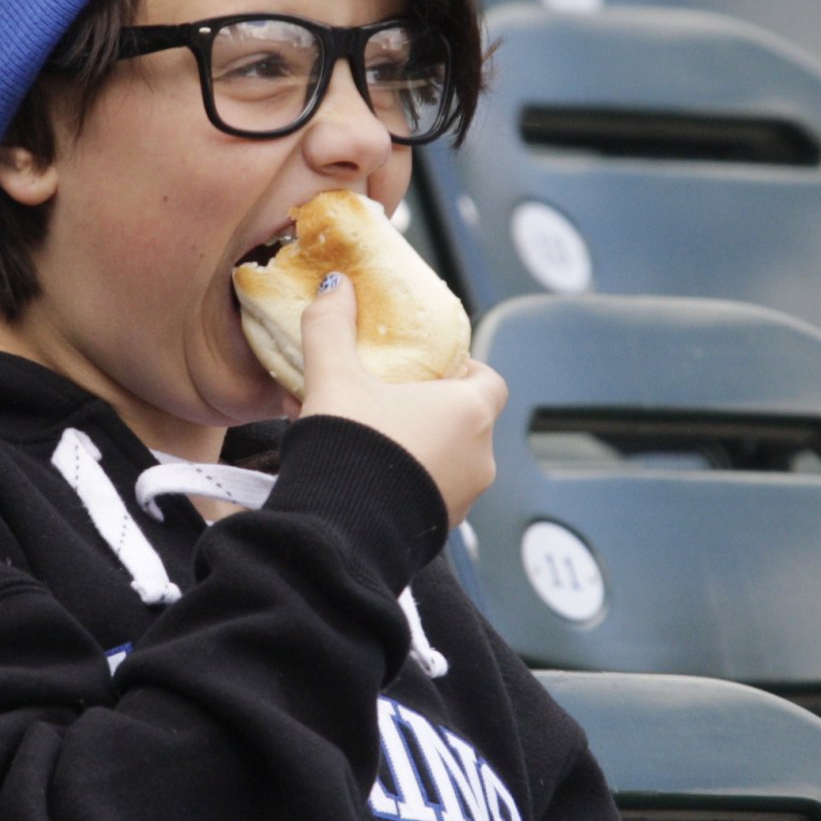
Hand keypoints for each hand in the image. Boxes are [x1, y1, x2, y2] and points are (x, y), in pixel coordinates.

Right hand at [293, 272, 506, 527]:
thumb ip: (331, 328)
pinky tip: (361, 475)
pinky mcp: (438, 533)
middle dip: (428, 409)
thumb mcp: (334, 378)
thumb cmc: (350, 447)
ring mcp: (463, 499)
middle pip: (464, 420)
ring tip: (364, 438)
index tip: (426, 367)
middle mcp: (479, 457)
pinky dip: (405, 481)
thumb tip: (335, 287)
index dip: (461, 369)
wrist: (337, 532)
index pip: (488, 380)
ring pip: (445, 460)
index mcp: (469, 412)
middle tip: (385, 400)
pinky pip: (427, 494)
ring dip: (415, 447)